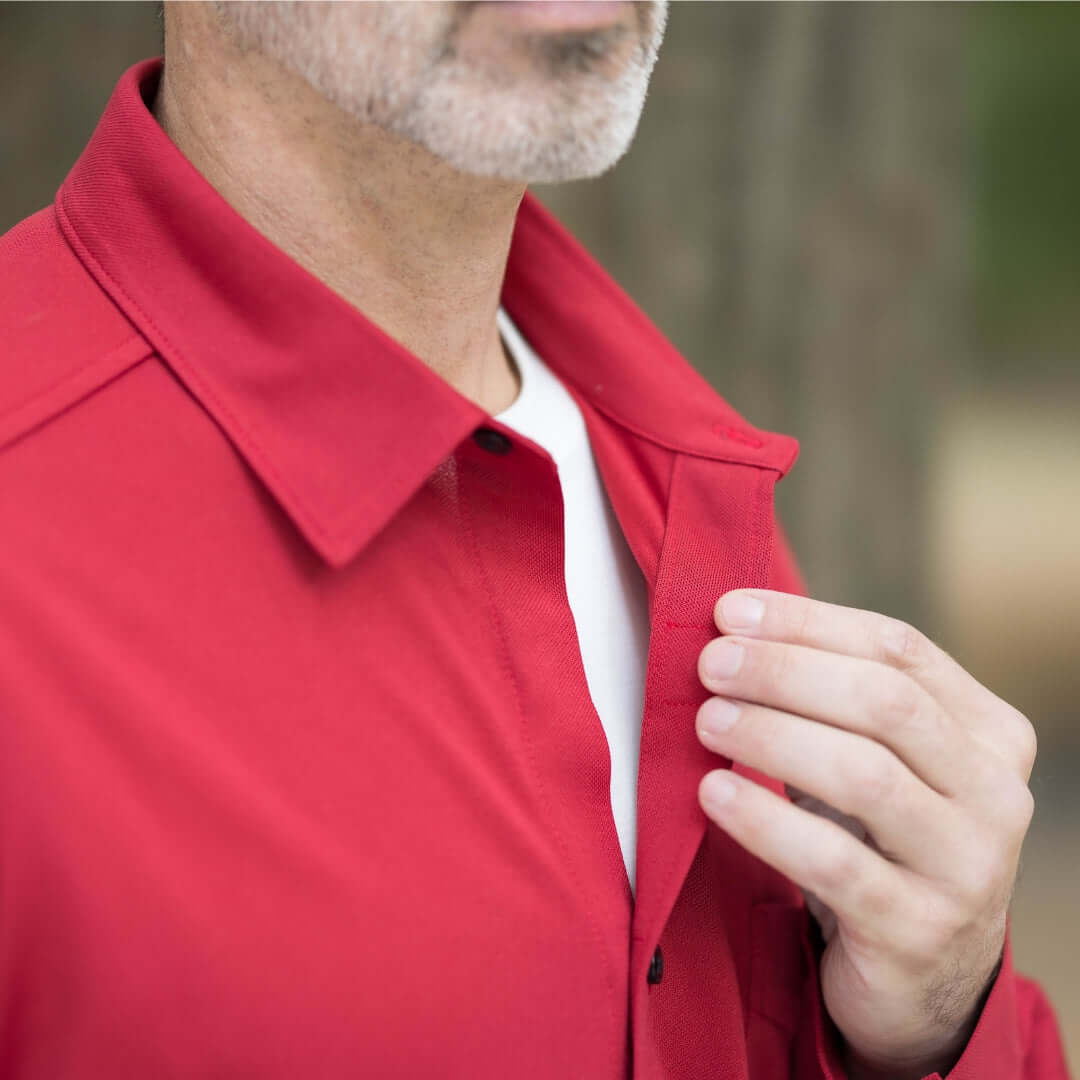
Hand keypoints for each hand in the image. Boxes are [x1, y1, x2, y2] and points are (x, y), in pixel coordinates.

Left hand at [695, 590, 1035, 1078]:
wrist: (926, 975)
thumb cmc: (882, 840)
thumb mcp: (879, 760)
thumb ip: (831, 698)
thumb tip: (732, 628)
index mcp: (989, 732)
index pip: (898, 649)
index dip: (807, 622)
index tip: (729, 610)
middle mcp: (994, 794)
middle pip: (884, 702)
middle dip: (784, 671)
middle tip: (710, 663)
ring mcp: (966, 866)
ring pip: (863, 775)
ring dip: (772, 736)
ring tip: (707, 719)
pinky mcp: (918, 930)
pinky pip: (832, 861)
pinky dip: (765, 820)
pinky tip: (714, 792)